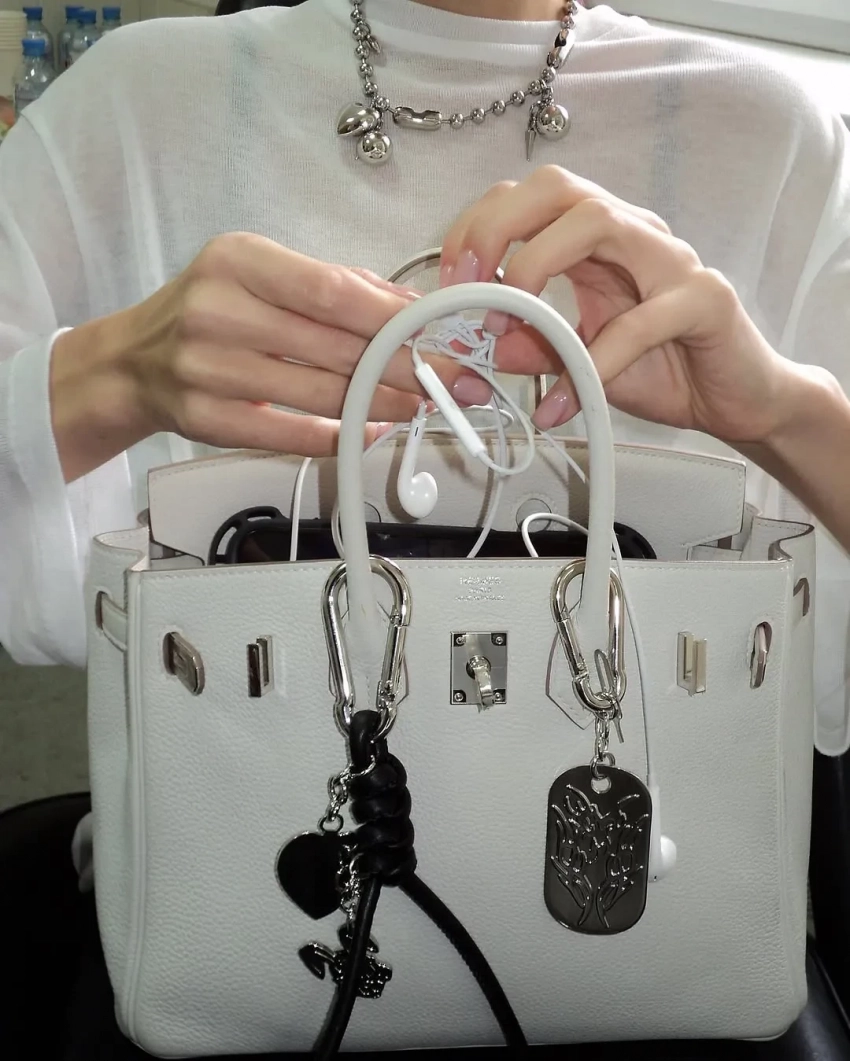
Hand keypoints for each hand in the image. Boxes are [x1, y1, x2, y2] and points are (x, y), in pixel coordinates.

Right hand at [53, 233, 492, 479]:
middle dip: (404, 367)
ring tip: (419, 405)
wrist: (134, 361)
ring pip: (319, 394)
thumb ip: (335, 284)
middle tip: (449, 380)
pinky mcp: (206, 418)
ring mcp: (208, 368)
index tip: (440, 334)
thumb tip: (411, 303)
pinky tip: (369, 431)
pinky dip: (337, 435)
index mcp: (239, 261)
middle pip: (334, 346)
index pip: (333, 290)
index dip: (394, 318)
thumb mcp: (261, 274)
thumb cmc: (212, 311)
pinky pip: (290, 433)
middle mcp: (219, 310)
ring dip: (380, 405)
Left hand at [439, 166, 797, 442]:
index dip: (479, 228)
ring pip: (599, 224)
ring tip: (504, 324)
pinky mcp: (704, 300)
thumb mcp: (578, 360)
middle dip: (497, 228)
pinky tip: (565, 403)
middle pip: (558, 188)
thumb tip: (474, 351)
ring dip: (535, 268)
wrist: (736, 399)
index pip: (529, 198)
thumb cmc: (661, 366)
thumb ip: (532, 347)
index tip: (449, 280)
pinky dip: (593, 364)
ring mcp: (672, 261)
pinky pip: (641, 322)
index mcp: (598, 239)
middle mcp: (633, 234)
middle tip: (464, 285)